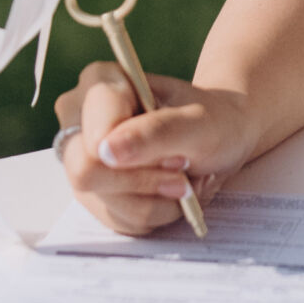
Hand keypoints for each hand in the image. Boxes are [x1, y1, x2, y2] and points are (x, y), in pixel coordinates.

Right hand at [54, 61, 252, 236]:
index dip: (138, 155)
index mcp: (100, 83)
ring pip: (104, 202)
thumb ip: (156, 131)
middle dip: (145, 181)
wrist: (224, 139)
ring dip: (155, 200)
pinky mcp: (92, 192)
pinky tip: (168, 192)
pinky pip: (116, 219)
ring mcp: (81, 159)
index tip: (178, 153)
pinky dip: (152, 213)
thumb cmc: (213, 121)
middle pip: (86, 173)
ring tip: (182, 180)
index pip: (93, 136)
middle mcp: (79, 119)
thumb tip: (105, 150)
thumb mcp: (200, 123)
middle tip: (182, 170)